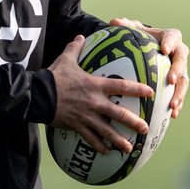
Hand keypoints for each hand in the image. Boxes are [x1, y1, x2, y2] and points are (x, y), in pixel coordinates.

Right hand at [49, 35, 153, 153]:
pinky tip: (107, 152)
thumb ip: (75, 48)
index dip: (137, 89)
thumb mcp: (66, 60)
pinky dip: (99, 146)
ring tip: (129, 148)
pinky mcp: (77, 126)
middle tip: (145, 129)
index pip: (121, 86)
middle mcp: (95, 102)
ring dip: (119, 140)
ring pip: (107, 131)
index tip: (150, 92)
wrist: (38, 95)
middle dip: (134, 122)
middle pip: (119, 114)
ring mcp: (87, 116)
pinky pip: (90, 139)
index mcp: (95, 85)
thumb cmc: (54, 77)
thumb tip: (80, 36)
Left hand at [109, 17, 189, 118]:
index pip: (173, 36)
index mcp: (169, 37)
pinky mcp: (177, 84)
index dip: (170, 42)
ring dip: (180, 93)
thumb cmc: (137, 38)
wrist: (143, 51)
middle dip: (178, 70)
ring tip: (173, 105)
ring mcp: (180, 70)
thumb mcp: (130, 30)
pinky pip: (179, 94)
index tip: (164, 49)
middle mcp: (178, 53)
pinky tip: (172, 115)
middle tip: (171, 80)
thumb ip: (124, 26)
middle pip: (182, 60)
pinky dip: (177, 104)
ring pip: (184, 81)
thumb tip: (114, 22)